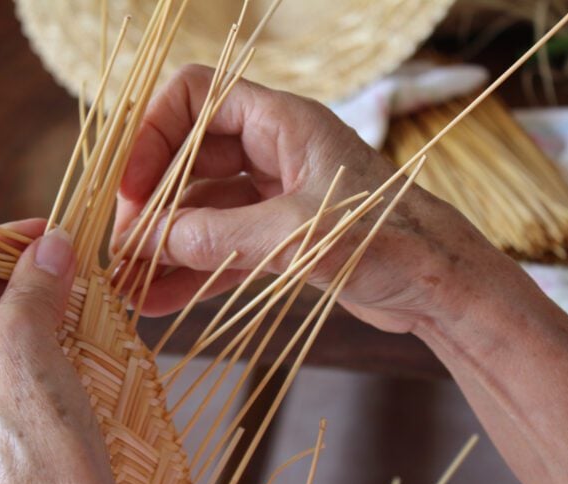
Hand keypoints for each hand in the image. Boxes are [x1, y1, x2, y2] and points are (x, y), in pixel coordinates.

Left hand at [0, 219, 119, 483]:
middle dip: (4, 279)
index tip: (33, 235)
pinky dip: (22, 353)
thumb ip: (33, 281)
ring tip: (65, 296)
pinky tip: (60, 341)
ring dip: (18, 314)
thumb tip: (52, 243)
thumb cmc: (27, 439)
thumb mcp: (24, 339)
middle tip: (56, 262)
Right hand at [114, 64, 500, 334]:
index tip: (131, 189)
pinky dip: (189, 272)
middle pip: (187, 161)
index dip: (154, 135)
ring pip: (200, 212)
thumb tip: (146, 242)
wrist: (443, 288)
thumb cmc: (394, 241)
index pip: (195, 98)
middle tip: (124, 249)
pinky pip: (220, 248)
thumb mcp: (299, 235)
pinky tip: (157, 301)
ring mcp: (271, 196)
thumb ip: (219, 237)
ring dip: (164, 247)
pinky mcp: (276, 239)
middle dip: (151, 204)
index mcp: (282, 122)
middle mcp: (271, 151)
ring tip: (127, 286)